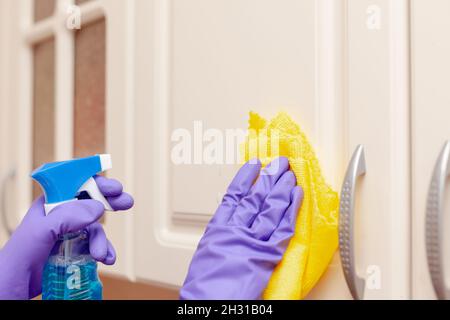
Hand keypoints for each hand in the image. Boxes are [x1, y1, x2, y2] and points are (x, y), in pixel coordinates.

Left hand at [0, 176, 133, 299]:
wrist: (11, 290)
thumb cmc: (16, 260)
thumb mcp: (40, 233)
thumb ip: (66, 216)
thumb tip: (97, 207)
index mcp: (49, 205)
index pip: (75, 184)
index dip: (96, 182)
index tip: (113, 187)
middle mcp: (60, 217)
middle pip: (90, 202)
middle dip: (109, 202)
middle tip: (126, 202)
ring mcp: (67, 234)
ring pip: (94, 228)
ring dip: (103, 239)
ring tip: (102, 254)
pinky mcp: (72, 251)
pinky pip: (94, 246)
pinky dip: (104, 251)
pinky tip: (106, 259)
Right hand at [180, 157, 302, 299]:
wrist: (210, 304)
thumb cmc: (204, 286)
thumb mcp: (207, 253)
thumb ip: (222, 235)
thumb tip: (233, 223)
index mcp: (218, 228)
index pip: (234, 195)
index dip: (245, 178)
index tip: (254, 165)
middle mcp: (236, 229)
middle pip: (255, 197)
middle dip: (268, 177)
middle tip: (278, 163)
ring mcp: (252, 240)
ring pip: (270, 207)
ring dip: (281, 187)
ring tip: (289, 172)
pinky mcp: (268, 254)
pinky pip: (283, 227)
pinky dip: (291, 209)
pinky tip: (296, 195)